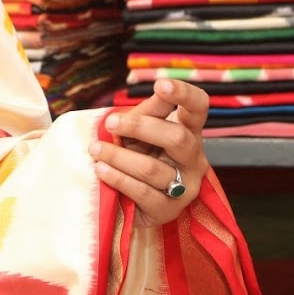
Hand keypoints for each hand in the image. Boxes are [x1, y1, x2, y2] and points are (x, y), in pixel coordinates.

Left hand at [89, 79, 209, 226]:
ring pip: (152, 169)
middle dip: (140, 127)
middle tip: (110, 123)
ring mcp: (185, 186)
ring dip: (118, 157)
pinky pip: (143, 193)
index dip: (184, 94)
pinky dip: (118, 179)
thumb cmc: (138, 154)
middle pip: (177, 138)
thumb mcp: (141, 131)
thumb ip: (148, 111)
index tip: (160, 84)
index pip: (198, 107)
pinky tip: (101, 170)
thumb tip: (157, 88)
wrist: (133, 199)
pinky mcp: (169, 210)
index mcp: (190, 131)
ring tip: (95, 149)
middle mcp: (194, 158)